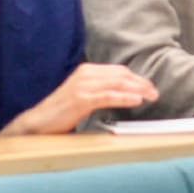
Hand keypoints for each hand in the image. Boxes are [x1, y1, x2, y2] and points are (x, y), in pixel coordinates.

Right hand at [0, 64, 158, 135]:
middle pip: (121, 75)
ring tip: (150, 96)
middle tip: (154, 92)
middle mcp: (85, 74)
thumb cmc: (62, 111)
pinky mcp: (80, 99)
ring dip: (137, 90)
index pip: (118, 71)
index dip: (136, 78)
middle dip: (141, 83)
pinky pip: (107, 96)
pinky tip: (136, 101)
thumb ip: (101, 90)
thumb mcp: (84, 95)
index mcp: (87, 70)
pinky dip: (124, 97)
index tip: (149, 87)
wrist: (38, 122)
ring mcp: (82, 85)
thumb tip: (124, 92)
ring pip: (117, 84)